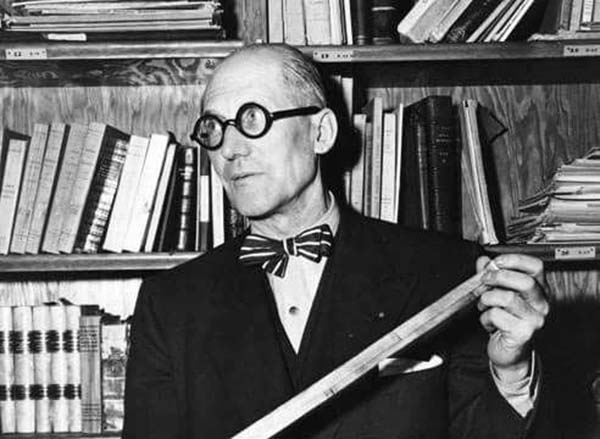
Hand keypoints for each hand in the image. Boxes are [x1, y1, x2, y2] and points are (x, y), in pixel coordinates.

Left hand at [476, 254, 548, 380]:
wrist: (509, 352)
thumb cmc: (505, 321)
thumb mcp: (497, 294)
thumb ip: (490, 275)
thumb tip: (483, 260)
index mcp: (538, 289)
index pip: (535, 266)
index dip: (513, 260)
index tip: (494, 262)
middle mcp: (541, 303)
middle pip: (524, 281)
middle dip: (497, 277)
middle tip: (484, 281)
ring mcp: (534, 319)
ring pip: (507, 297)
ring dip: (487, 299)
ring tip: (484, 306)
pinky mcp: (523, 333)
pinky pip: (497, 315)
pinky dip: (485, 317)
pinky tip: (489, 323)